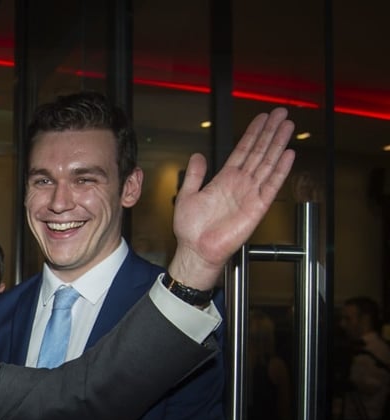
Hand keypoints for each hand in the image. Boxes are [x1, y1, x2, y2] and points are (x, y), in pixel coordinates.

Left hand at [169, 107, 295, 289]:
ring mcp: (250, 193)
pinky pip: (271, 185)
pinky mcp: (257, 207)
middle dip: (270, 131)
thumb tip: (197, 156)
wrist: (196, 250)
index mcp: (224, 179)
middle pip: (259, 151)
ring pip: (268, 163)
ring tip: (287, 126)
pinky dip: (281, 170)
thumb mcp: (187, 195)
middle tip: (281, 113)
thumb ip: (194, 174)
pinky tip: (289, 155)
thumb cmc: (191, 229)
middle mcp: (240, 183)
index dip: (253, 133)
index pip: (243, 150)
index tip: (262, 118)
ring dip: (278, 144)